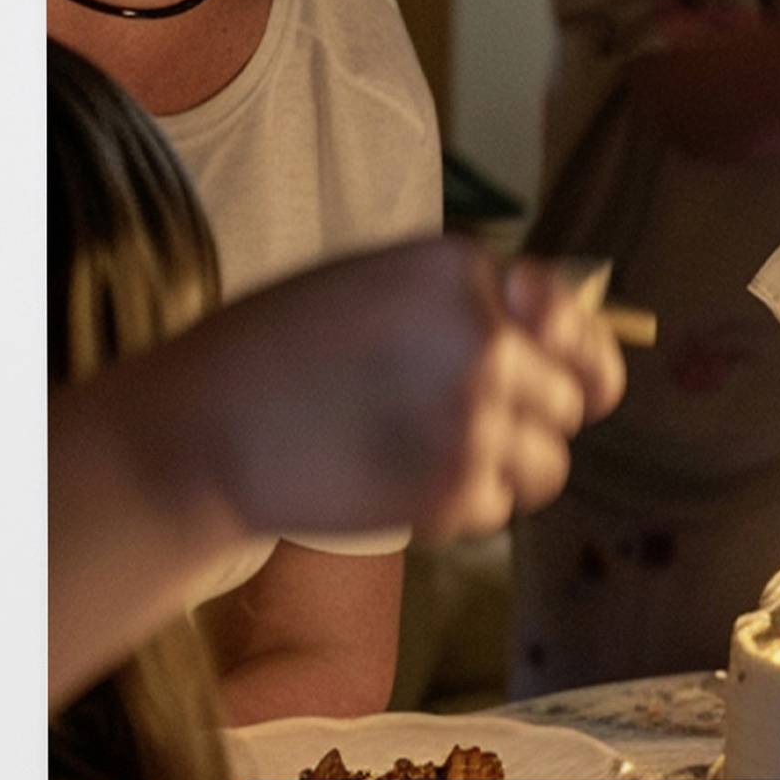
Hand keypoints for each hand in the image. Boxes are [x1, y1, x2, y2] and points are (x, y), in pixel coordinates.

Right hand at [185, 237, 628, 543]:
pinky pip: (500, 507)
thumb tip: (555, 328)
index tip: (566, 378)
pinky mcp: (455, 489)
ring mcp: (476, 417)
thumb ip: (466, 298)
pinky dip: (464, 508)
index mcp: (462, 270)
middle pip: (571, 399)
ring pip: (549, 463)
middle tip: (466, 424)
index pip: (574, 320)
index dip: (577, 356)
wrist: (202, 430)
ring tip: (438, 457)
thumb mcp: (376, 281)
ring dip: (507, 468)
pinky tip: (407, 485)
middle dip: (531, 416)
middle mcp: (485, 337)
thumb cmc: (276, 349)